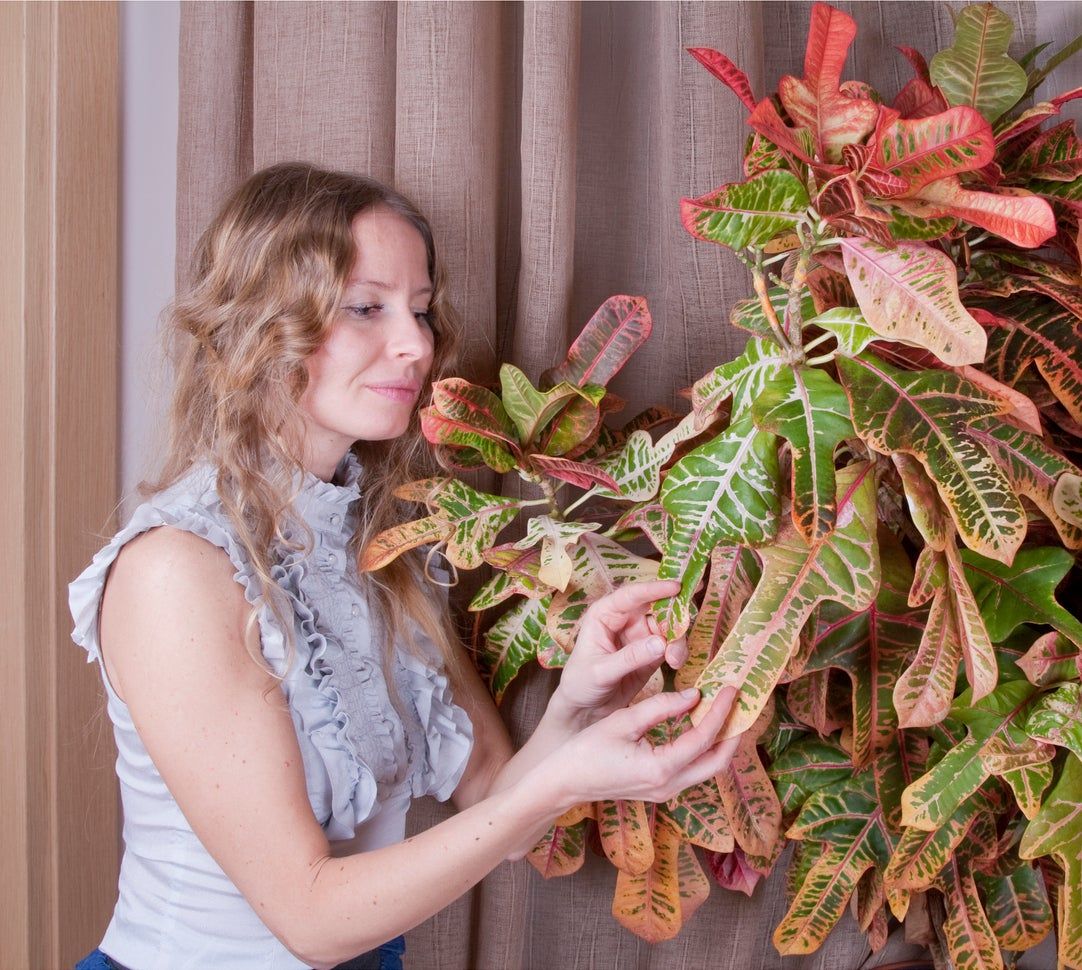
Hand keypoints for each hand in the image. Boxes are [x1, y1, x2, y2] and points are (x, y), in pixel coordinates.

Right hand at [541, 684, 741, 810]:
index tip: (730, 689)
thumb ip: (660, 707)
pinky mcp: (661, 789)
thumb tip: (693, 695)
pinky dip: (703, 747)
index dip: (720, 712)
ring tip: (726, 712)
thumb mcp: (623, 721)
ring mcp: (666, 791)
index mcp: (661, 769)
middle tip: (740, 705)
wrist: (565, 782)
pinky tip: (701, 724)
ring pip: (708, 768)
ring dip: (720, 741)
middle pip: (718, 762)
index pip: (703, 738)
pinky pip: (693, 769)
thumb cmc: (587, 750)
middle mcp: (670, 786)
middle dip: (733, 733)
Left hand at [551, 579, 688, 727]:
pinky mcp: (652, 654)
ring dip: (676, 640)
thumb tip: (660, 642)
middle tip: (684, 628)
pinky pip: (671, 646)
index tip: (676, 587)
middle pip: (655, 608)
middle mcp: (625, 620)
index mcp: (605, 614)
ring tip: (674, 660)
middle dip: (673, 616)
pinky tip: (676, 664)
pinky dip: (678, 652)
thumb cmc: (580, 683)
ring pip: (667, 628)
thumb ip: (630, 657)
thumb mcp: (601, 671)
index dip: (654, 589)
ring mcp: (640, 636)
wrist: (584, 709)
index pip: (631, 596)